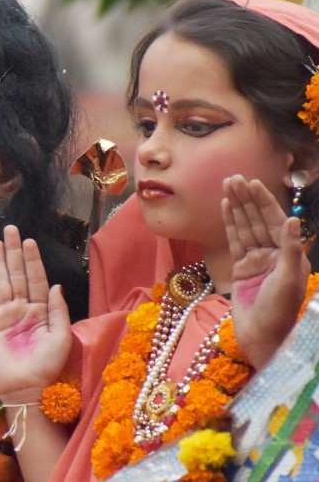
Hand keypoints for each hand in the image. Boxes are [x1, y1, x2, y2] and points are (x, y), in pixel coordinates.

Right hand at [0, 225, 71, 403]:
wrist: (27, 389)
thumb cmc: (47, 367)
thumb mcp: (61, 337)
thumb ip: (58, 310)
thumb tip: (57, 285)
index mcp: (40, 310)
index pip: (36, 278)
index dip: (33, 260)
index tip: (30, 240)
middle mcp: (22, 308)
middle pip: (17, 274)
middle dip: (14, 251)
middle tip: (11, 229)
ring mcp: (4, 315)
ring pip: (1, 281)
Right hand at [222, 175, 307, 367]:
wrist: (262, 339)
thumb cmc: (279, 313)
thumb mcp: (287, 280)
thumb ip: (288, 249)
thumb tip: (291, 220)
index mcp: (289, 256)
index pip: (274, 221)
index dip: (263, 202)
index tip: (252, 183)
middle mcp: (274, 254)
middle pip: (258, 220)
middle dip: (246, 199)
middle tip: (234, 178)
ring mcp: (256, 261)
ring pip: (245, 228)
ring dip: (236, 207)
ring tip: (227, 187)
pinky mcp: (241, 269)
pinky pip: (234, 241)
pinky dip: (230, 224)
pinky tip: (225, 208)